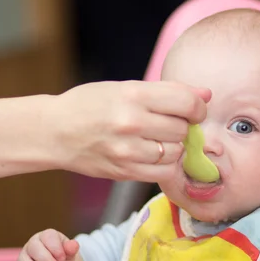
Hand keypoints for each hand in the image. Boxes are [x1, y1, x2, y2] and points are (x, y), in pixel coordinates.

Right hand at [16, 229, 80, 260]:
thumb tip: (74, 245)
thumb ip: (71, 249)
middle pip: (33, 249)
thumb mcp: (69, 254)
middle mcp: (32, 245)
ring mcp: (23, 259)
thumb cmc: (62, 259)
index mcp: (46, 236)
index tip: (62, 258)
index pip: (47, 237)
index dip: (55, 248)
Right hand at [52, 80, 211, 181]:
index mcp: (133, 95)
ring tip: (155, 139)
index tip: (192, 109)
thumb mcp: (125, 88)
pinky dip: (164, 164)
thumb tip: (206, 95)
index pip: (187, 102)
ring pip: (176, 152)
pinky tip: (151, 154)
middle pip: (183, 129)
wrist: (54, 132)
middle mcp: (131, 122)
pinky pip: (163, 172)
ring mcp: (128, 151)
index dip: (197, 107)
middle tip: (166, 123)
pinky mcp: (124, 172)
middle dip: (182, 126)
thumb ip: (167, 91)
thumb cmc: (89, 105)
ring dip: (173, 146)